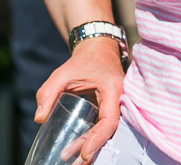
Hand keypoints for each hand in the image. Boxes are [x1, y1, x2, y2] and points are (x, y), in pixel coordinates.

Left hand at [33, 37, 124, 163]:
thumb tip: (39, 118)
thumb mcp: (62, 74)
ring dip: (89, 144)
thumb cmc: (82, 61)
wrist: (98, 50)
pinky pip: (103, 125)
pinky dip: (91, 137)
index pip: (109, 121)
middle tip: (74, 163)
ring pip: (105, 129)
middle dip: (91, 147)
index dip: (97, 139)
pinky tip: (77, 147)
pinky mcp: (109, 107)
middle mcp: (119, 99)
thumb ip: (48, 93)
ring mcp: (116, 104)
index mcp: (113, 90)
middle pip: (108, 130)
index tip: (83, 153)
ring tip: (69, 158)